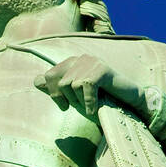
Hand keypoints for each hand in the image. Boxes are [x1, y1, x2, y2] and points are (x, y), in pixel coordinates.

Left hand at [33, 54, 165, 132]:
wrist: (129, 105)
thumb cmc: (101, 101)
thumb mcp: (75, 97)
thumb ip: (56, 89)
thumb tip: (36, 81)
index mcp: (71, 63)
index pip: (48, 76)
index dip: (54, 95)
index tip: (65, 106)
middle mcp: (80, 58)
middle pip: (58, 82)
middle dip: (69, 100)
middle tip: (84, 106)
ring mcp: (91, 61)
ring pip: (71, 85)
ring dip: (82, 102)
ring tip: (94, 104)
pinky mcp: (101, 68)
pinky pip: (85, 86)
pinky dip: (90, 102)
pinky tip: (97, 108)